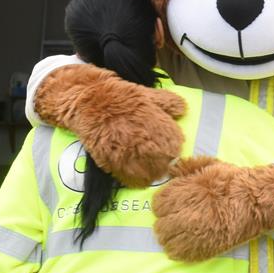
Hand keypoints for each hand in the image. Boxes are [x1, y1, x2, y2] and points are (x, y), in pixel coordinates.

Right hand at [33, 64, 186, 187]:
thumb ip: (169, 103)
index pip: (175, 148)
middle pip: (164, 165)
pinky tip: (134, 174)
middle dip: (164, 164)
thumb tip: (184, 110)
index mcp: (159, 127)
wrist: (89, 100)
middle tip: (161, 163)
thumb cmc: (122, 96)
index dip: (173, 149)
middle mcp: (147, 144)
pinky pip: (127, 178)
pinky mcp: (111, 162)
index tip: (170, 149)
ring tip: (149, 171)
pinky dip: (133, 178)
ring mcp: (129, 155)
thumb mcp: (149, 94)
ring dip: (150, 174)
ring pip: (147, 175)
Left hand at [153, 162, 273, 261]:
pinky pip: (177, 254)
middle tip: (179, 218)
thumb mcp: (209, 165)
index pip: (158, 203)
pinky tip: (190, 241)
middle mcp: (184, 214)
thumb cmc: (232, 182)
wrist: (255, 201)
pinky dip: (180, 249)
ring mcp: (192, 234)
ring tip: (184, 231)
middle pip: (159, 225)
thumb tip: (169, 167)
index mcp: (183, 193)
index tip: (175, 204)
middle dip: (167, 221)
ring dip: (172, 236)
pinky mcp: (201, 249)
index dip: (166, 204)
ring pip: (165, 241)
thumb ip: (186, 166)